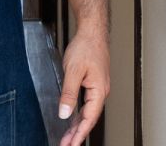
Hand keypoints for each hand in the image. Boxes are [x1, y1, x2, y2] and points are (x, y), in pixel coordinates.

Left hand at [57, 27, 109, 145]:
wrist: (92, 31)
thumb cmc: (86, 46)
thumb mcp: (73, 71)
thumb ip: (69, 94)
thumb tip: (65, 113)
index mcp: (99, 91)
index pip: (89, 119)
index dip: (79, 134)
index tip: (70, 145)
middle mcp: (100, 91)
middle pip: (89, 118)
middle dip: (77, 134)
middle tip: (65, 145)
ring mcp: (97, 87)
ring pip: (87, 112)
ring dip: (77, 125)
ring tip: (67, 138)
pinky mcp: (93, 83)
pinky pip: (86, 104)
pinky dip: (79, 114)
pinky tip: (72, 119)